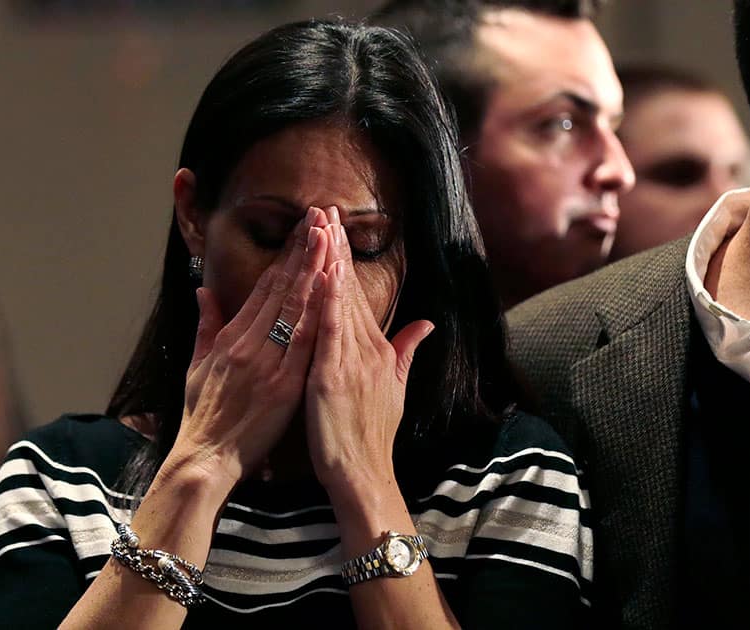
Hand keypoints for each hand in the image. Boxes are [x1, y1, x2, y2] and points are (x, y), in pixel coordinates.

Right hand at [168, 207, 329, 485]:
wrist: (204, 457)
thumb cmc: (202, 416)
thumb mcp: (196, 366)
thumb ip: (204, 326)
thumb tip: (203, 292)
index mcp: (231, 337)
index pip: (263, 287)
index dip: (284, 256)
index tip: (301, 230)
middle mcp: (248, 342)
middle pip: (280, 287)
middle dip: (302, 250)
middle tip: (319, 217)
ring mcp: (266, 362)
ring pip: (293, 306)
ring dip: (312, 268)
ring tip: (328, 236)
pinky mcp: (283, 384)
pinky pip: (304, 342)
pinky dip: (316, 311)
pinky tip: (328, 286)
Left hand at [305, 208, 433, 491]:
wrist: (364, 472)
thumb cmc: (371, 434)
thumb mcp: (395, 387)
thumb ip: (407, 351)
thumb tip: (427, 323)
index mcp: (376, 350)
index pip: (358, 295)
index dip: (346, 260)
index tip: (335, 228)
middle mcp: (367, 349)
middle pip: (349, 289)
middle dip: (337, 248)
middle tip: (326, 208)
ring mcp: (352, 361)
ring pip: (340, 302)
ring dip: (331, 262)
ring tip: (322, 226)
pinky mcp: (334, 376)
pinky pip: (330, 332)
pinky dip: (328, 301)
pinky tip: (323, 274)